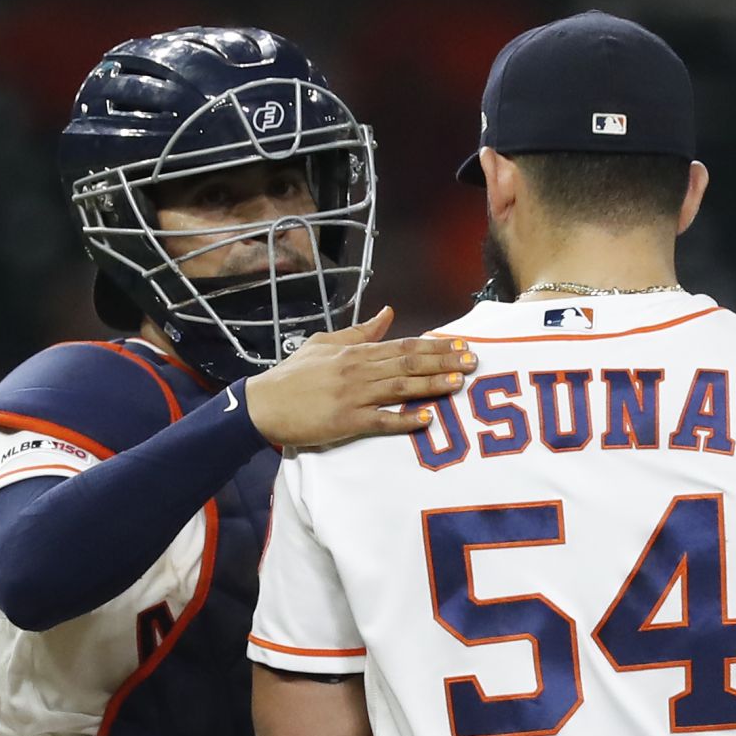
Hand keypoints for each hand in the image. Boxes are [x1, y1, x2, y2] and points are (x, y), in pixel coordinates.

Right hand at [245, 306, 476, 450]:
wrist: (262, 404)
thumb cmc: (292, 376)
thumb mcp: (324, 344)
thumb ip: (358, 332)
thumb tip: (387, 314)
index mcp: (354, 353)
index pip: (402, 346)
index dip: (433, 346)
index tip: (460, 346)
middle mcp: (358, 371)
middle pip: (408, 364)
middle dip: (442, 363)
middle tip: (472, 363)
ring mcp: (353, 396)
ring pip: (400, 387)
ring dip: (431, 385)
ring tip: (458, 383)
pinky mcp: (346, 421)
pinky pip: (380, 420)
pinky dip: (404, 419)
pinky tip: (426, 419)